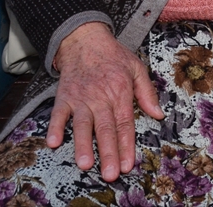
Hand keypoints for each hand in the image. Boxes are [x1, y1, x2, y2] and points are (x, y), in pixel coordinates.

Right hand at [48, 22, 163, 180]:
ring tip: (85, 163)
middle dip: (108, 152)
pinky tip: (54, 142)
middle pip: (105, 128)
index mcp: (120, 92)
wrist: (85, 39)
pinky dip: (55, 128)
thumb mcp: (137, 68)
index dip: (127, 145)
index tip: (128, 165)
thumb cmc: (113, 56)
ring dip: (83, 145)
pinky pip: (58, 114)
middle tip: (110, 173)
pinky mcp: (64, 97)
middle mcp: (100, 98)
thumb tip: (158, 114)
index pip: (125, 123)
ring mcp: (81, 98)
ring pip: (82, 125)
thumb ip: (147, 92)